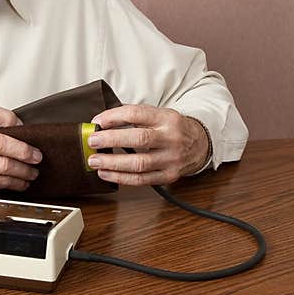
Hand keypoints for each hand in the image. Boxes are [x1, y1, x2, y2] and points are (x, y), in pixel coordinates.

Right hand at [0, 102, 41, 203]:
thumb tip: (16, 130)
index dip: (8, 117)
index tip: (20, 126)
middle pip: (0, 142)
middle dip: (23, 149)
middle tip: (36, 155)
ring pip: (3, 165)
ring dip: (23, 170)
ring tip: (32, 171)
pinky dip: (15, 183)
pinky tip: (21, 182)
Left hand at [86, 104, 209, 185]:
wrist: (199, 144)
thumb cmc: (173, 129)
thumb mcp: (159, 114)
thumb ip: (135, 117)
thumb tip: (103, 122)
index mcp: (167, 118)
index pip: (137, 114)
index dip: (115, 117)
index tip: (97, 121)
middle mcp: (171, 138)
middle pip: (139, 139)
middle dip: (112, 140)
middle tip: (93, 141)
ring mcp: (171, 159)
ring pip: (139, 163)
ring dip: (113, 163)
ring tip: (95, 161)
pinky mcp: (169, 176)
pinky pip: (141, 180)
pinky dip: (121, 178)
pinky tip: (106, 173)